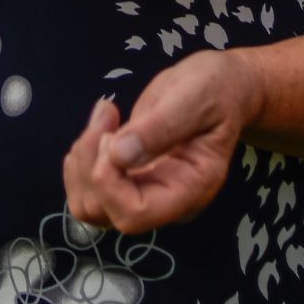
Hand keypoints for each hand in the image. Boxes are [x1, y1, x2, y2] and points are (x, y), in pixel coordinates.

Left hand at [61, 49, 264, 233]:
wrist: (222, 89)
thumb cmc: (217, 90)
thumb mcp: (196, 98)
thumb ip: (161, 127)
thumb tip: (118, 154)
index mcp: (189, 189)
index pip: (134, 214)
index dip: (108, 181)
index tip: (112, 136)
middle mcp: (164, 201)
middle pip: (103, 212)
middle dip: (90, 164)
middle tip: (108, 115)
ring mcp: (143, 193)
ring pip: (88, 203)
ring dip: (82, 159)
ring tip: (105, 116)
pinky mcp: (128, 180)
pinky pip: (87, 187)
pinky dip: (81, 156)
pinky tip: (102, 124)